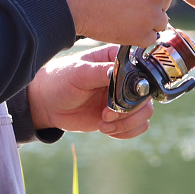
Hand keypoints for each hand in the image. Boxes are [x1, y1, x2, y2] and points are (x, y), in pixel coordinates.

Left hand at [28, 45, 153, 138]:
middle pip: (147, 95)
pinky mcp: (120, 116)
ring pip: (145, 112)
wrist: (47, 104)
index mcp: (117, 60)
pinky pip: (138, 126)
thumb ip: (99, 71)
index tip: (119, 97)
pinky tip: (107, 130)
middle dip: (129, 110)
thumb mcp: (78, 72)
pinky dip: (127, 132)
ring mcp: (124, 98)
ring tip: (104, 124)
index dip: (137, 86)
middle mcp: (125, 79)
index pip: (142, 70)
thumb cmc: (60, 80)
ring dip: (127, 123)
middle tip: (106, 115)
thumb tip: (117, 71)